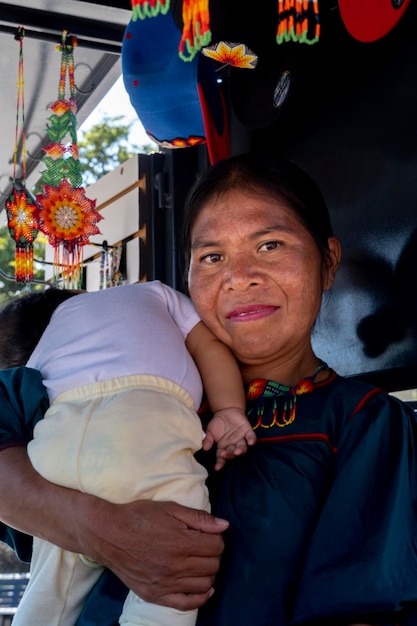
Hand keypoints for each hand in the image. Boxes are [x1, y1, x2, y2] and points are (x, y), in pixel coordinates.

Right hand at [80, 499, 228, 610]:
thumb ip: (199, 518)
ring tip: (200, 562)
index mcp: (180, 541)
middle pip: (213, 565)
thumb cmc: (139, 517)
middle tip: (204, 546)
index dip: (216, 538)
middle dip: (213, 554)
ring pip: (204, 585)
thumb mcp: (170, 509)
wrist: (108, 533)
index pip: (216, 546)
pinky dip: (200, 598)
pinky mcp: (155, 595)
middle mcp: (175, 565)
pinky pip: (186, 604)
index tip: (208, 535)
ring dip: (208, 573)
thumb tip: (224, 526)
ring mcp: (165, 583)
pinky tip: (204, 588)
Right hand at [203, 408, 256, 469]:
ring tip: (237, 452)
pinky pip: (251, 437)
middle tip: (226, 454)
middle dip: (230, 455)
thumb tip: (204, 448)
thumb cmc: (217, 423)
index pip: (222, 457)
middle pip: (233, 453)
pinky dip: (252, 440)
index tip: (217, 468)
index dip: (220, 463)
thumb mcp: (210, 431)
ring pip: (243, 448)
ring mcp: (241, 439)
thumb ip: (208, 439)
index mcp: (224, 447)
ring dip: (241, 450)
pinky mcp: (248, 432)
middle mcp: (233, 445)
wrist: (226, 410)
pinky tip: (251, 442)